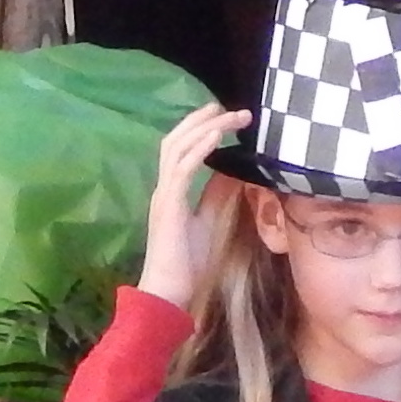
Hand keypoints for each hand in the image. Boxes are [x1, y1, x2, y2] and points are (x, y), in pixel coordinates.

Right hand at [137, 102, 250, 306]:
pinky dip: (199, 148)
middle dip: (204, 119)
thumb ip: (217, 195)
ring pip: (178, 147)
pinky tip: (216, 136)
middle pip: (177, 139)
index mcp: (173, 191)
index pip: (183, 149)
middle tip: (233, 109)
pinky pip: (182, 169)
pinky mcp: (169, 206)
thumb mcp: (210, 221)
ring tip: (228, 115)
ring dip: (205, 128)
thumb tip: (235, 171)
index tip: (229, 118)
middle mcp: (165, 187)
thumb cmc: (187, 264)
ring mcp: (164, 194)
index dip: (203, 129)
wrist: (168, 292)